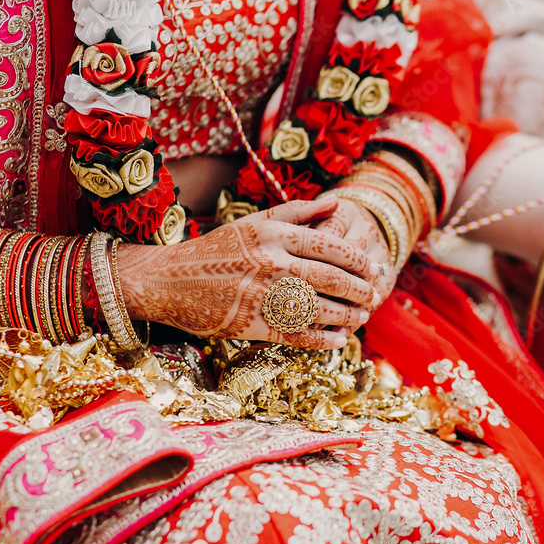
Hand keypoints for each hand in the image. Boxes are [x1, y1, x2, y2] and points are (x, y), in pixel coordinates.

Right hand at [119, 197, 379, 348]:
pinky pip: (297, 334)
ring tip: (361, 318)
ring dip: (347, 316)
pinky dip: (323, 339)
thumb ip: (297, 212)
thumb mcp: (253, 223)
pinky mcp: (250, 324)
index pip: (331, 245)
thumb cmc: (216, 250)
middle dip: (360, 289)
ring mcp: (260, 295)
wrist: (168, 280)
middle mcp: (270, 262)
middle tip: (375, 295)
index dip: (359, 260)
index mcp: (274, 234)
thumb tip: (338, 203)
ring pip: (318, 308)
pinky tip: (339, 340)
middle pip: (331, 278)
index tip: (375, 269)